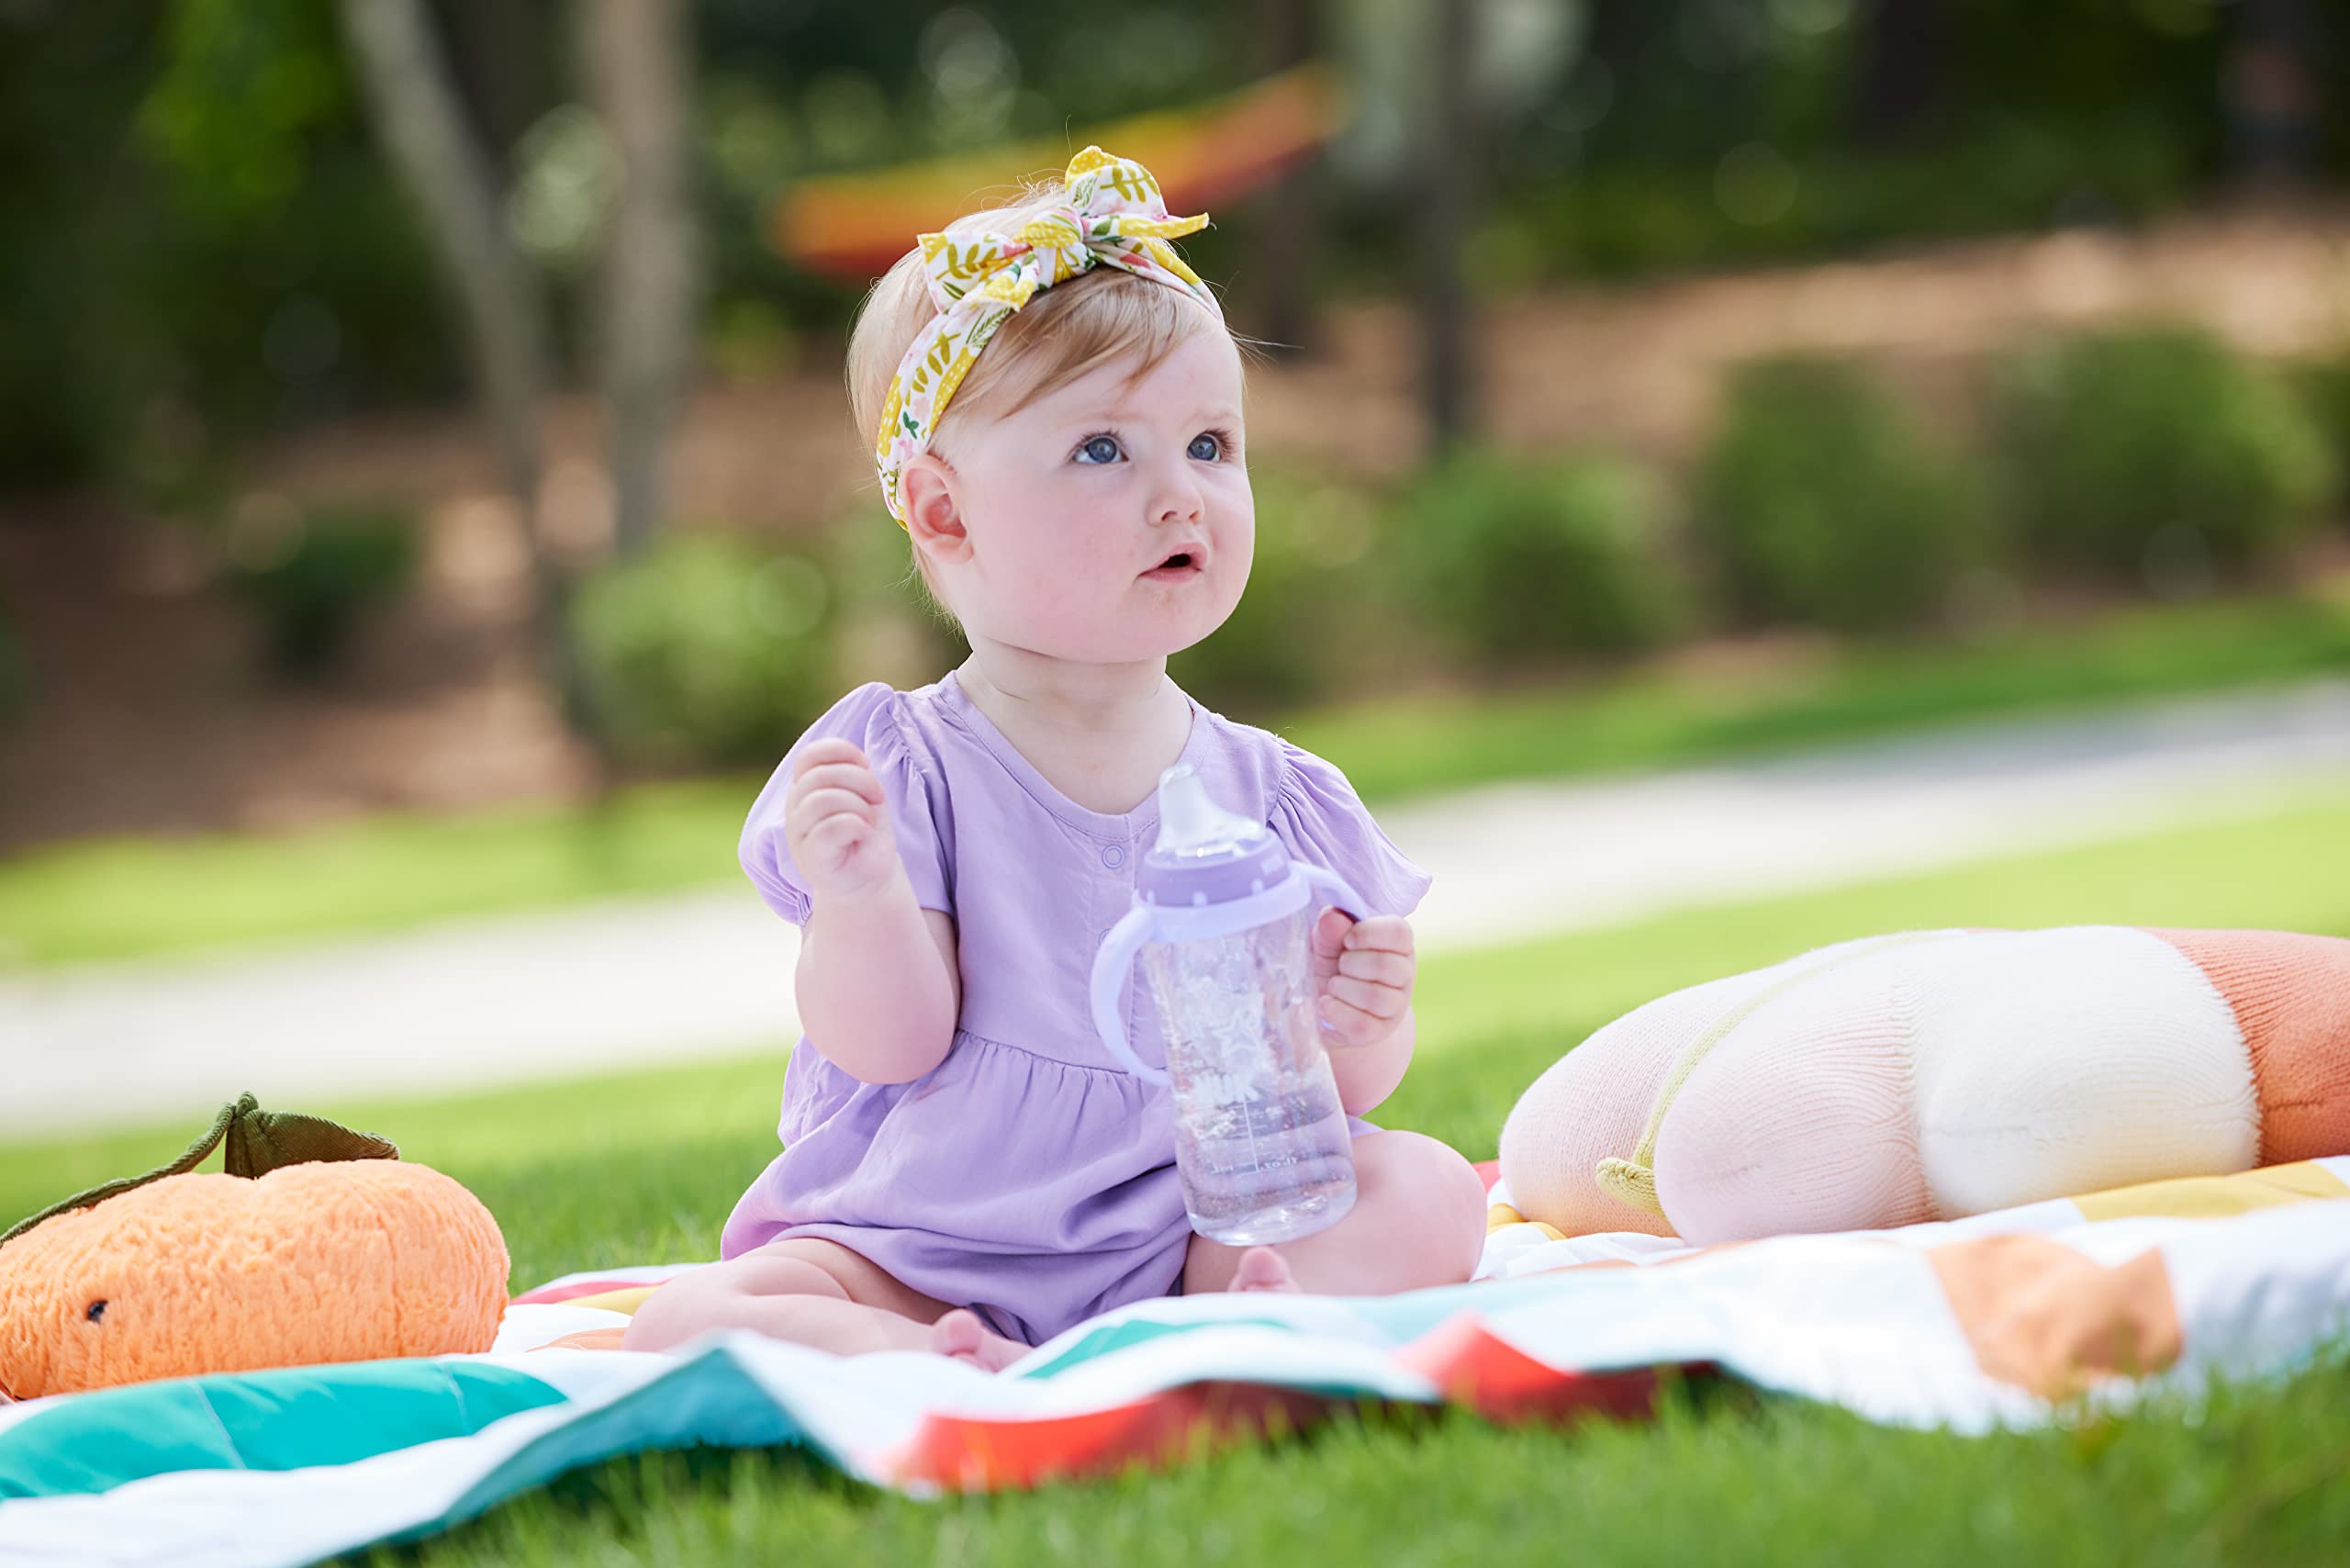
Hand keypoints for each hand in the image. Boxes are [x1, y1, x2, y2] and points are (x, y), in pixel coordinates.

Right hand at [785, 739, 899, 901]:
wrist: (868, 878)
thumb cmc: (864, 834)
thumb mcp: (863, 796)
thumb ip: (854, 775)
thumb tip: (858, 761)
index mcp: (805, 787)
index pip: (809, 756)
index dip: (840, 751)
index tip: (866, 763)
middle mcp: (795, 807)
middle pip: (820, 775)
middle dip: (861, 780)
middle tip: (879, 798)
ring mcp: (799, 833)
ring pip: (822, 799)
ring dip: (858, 806)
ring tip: (869, 821)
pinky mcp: (810, 857)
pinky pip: (828, 829)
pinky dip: (855, 825)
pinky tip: (864, 833)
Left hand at [1309, 909, 1415, 1046]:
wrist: (1329, 1006)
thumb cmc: (1333, 965)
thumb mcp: (1327, 942)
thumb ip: (1329, 928)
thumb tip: (1333, 918)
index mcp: (1398, 944)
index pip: (1399, 933)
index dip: (1368, 933)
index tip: (1347, 940)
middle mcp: (1404, 973)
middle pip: (1385, 966)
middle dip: (1350, 963)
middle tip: (1340, 965)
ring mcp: (1396, 1006)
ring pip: (1375, 997)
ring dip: (1342, 988)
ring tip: (1333, 985)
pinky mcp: (1380, 1031)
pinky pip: (1361, 1024)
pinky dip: (1336, 1011)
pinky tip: (1327, 1004)